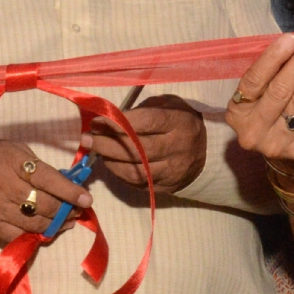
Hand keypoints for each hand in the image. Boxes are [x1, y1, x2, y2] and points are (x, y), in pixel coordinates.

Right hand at [0, 138, 92, 244]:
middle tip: (80, 209)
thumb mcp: (14, 150)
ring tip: (69, 220)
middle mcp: (3, 188)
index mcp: (10, 163)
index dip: (70, 191)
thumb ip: (38, 165)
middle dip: (68, 209)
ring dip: (58, 224)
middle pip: (44, 205)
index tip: (86, 198)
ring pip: (36, 224)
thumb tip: (67, 182)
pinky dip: (38, 235)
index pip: (47, 179)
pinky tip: (49, 230)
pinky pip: (21, 236)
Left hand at [85, 95, 206, 192]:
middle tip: (87, 138)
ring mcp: (173, 171)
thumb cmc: (180, 121)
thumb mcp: (168, 105)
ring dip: (109, 161)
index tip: (97, 121)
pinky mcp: (167, 187)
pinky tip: (109, 162)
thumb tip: (109, 118)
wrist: (206, 152)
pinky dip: (119, 173)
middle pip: (137, 150)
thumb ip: (142, 110)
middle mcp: (178, 148)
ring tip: (96, 150)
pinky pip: (138, 183)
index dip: (118, 123)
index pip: (145, 123)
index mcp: (179, 122)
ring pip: (135, 170)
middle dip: (107, 144)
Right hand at [227, 33, 293, 175]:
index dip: (272, 60)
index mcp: (237, 113)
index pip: (253, 82)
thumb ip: (271, 73)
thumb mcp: (259, 95)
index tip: (290, 39)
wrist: (283, 151)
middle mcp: (253, 131)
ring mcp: (277, 143)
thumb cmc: (269, 110)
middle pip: (279, 92)